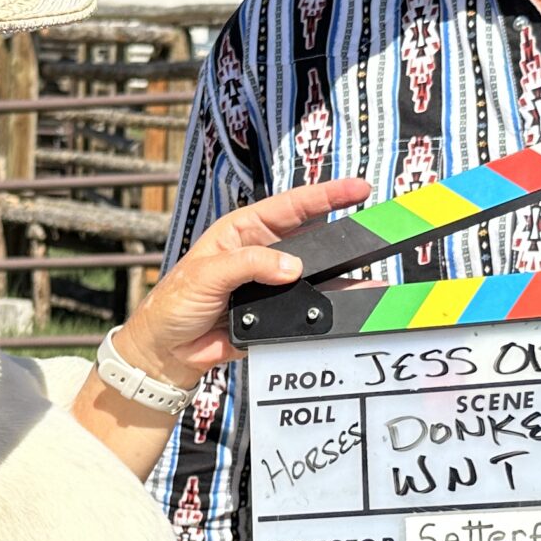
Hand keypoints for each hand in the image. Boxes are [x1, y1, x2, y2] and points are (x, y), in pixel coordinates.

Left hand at [116, 179, 371, 385]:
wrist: (166, 352)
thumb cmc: (174, 303)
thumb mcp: (205, 274)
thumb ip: (248, 265)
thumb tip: (292, 266)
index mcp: (243, 231)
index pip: (290, 207)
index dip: (325, 196)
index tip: (357, 188)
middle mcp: (263, 254)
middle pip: (312, 239)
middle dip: (342, 235)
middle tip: (374, 231)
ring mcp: (273, 285)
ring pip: (315, 278)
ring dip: (341, 280)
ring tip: (370, 282)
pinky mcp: (276, 316)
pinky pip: (307, 311)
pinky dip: (327, 312)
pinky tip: (348, 310)